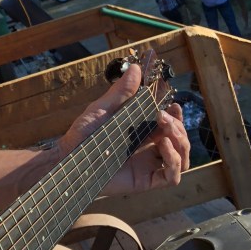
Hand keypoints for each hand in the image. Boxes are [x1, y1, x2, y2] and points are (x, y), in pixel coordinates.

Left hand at [57, 61, 188, 196]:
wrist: (69, 159)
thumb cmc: (83, 135)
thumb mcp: (103, 109)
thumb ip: (121, 92)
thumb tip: (136, 68)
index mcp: (142, 132)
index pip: (170, 125)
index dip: (177, 116)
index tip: (175, 105)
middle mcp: (149, 149)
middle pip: (179, 140)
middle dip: (178, 126)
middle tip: (163, 116)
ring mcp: (148, 166)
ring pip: (181, 158)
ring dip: (181, 143)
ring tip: (165, 131)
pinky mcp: (146, 181)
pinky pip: (172, 176)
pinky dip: (174, 161)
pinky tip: (163, 146)